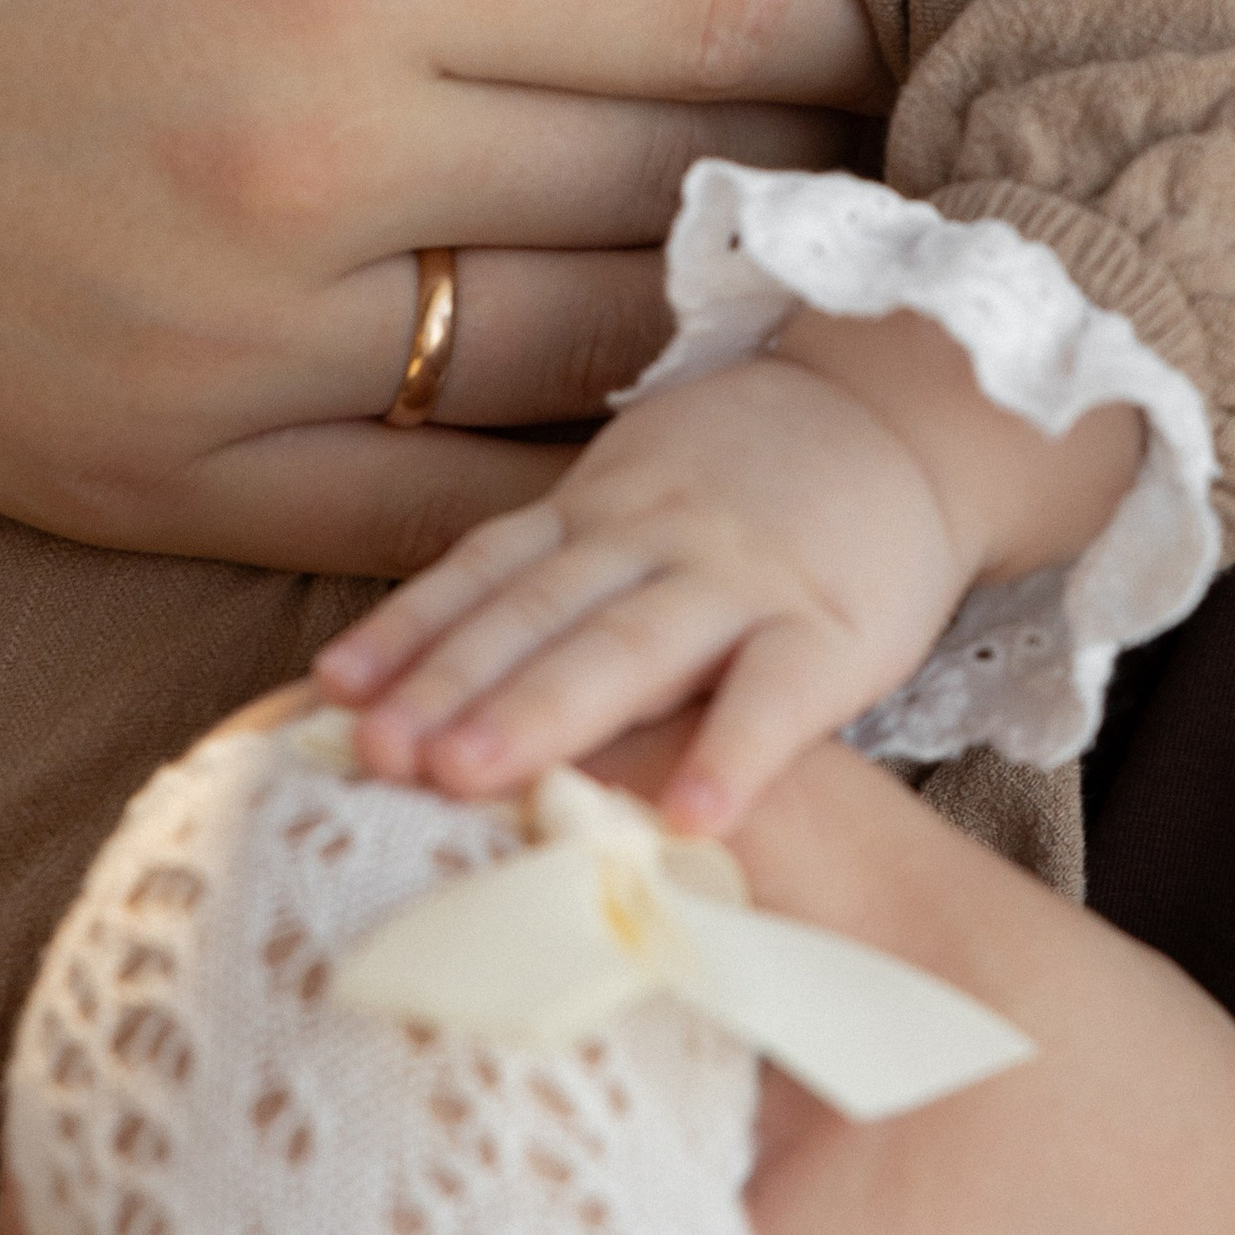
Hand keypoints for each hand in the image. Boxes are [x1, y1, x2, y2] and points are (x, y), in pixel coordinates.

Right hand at [0, 0, 873, 556]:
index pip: (705, 11)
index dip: (823, 18)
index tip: (863, 10)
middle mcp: (313, 161)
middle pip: (675, 192)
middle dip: (801, 169)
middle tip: (866, 153)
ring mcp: (232, 346)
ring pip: (583, 364)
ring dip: (709, 327)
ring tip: (776, 283)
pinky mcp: (147, 474)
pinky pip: (422, 513)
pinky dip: (548, 484)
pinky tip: (621, 435)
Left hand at [320, 354, 967, 826]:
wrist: (906, 413)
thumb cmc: (751, 483)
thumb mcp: (636, 501)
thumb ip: (556, 576)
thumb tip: (427, 679)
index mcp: (597, 514)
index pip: (486, 572)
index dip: (408, 631)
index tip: (327, 695)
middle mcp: (652, 538)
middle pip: (537, 613)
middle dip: (450, 682)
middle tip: (376, 751)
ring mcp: (742, 579)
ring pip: (631, 645)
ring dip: (547, 709)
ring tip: (471, 778)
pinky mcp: (832, 629)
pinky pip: (778, 694)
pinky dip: (733, 751)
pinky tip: (691, 820)